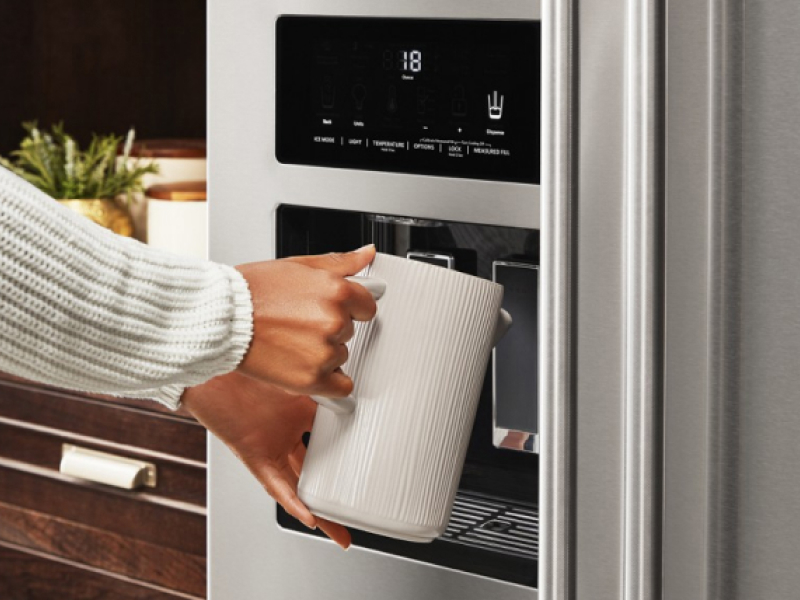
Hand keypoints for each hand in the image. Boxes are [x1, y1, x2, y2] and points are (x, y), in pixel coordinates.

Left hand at [182, 371, 351, 548]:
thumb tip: (347, 384)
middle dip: (336, 493)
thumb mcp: (295, 370)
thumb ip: (321, 382)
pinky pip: (276, 484)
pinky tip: (309, 515)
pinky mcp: (252, 455)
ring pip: (299, 485)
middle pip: (317, 468)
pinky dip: (293, 502)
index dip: (350, 447)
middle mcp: (287, 432)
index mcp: (300, 410)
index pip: (332, 435)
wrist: (213, 358)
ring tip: (338, 532)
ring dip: (318, 511)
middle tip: (355, 513)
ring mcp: (271, 445)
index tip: (370, 455)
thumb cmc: (247, 356)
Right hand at [235, 245, 376, 397]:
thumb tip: (367, 255)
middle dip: (329, 328)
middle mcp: (334, 321)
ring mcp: (324, 352)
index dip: (350, 308)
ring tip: (291, 340)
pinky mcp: (312, 379)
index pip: (367, 306)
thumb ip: (340, 262)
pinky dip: (330, 382)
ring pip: (341, 355)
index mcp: (336, 291)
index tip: (331, 310)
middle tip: (299, 323)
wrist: (221, 318)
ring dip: (323, 352)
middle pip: (349, 331)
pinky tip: (309, 369)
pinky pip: (342, 388)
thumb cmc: (252, 291)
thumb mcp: (298, 265)